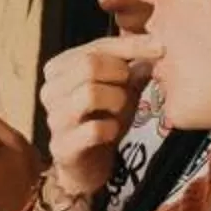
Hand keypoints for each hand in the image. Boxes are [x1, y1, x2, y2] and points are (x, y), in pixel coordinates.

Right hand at [37, 40, 157, 200]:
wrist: (87, 165)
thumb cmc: (102, 119)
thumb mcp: (121, 88)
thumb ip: (134, 67)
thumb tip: (156, 46)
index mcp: (59, 68)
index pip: (97, 47)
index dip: (131, 46)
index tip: (160, 47)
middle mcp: (50, 90)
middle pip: (89, 65)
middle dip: (119, 75)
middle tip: (129, 88)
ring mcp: (53, 118)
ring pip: (89, 93)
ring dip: (116, 101)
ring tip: (119, 110)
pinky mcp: (62, 146)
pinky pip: (93, 129)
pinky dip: (111, 129)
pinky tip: (111, 132)